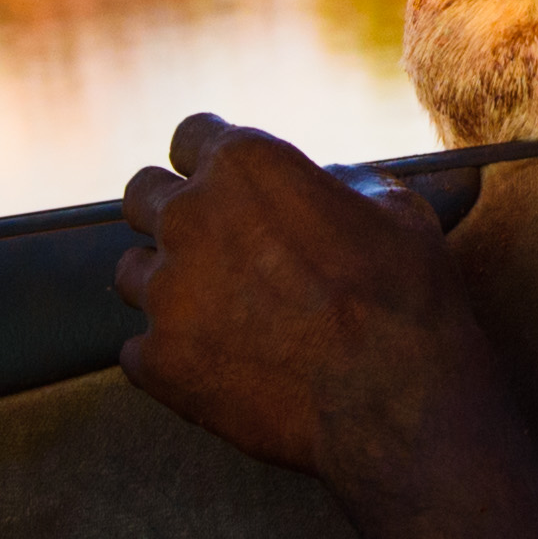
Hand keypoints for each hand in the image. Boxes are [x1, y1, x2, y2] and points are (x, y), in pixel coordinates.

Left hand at [113, 113, 507, 487]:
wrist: (396, 404)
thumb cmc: (406, 299)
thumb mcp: (395, 210)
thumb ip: (340, 182)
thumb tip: (326, 183)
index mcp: (244, 165)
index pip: (190, 134)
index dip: (210, 160)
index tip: (226, 187)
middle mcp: (189, 217)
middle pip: (141, 193)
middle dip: (169, 213)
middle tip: (212, 248)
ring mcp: (165, 292)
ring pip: (131, 272)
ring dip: (167, 287)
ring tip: (220, 318)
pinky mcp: (157, 360)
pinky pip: (138, 349)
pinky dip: (171, 358)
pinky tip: (220, 371)